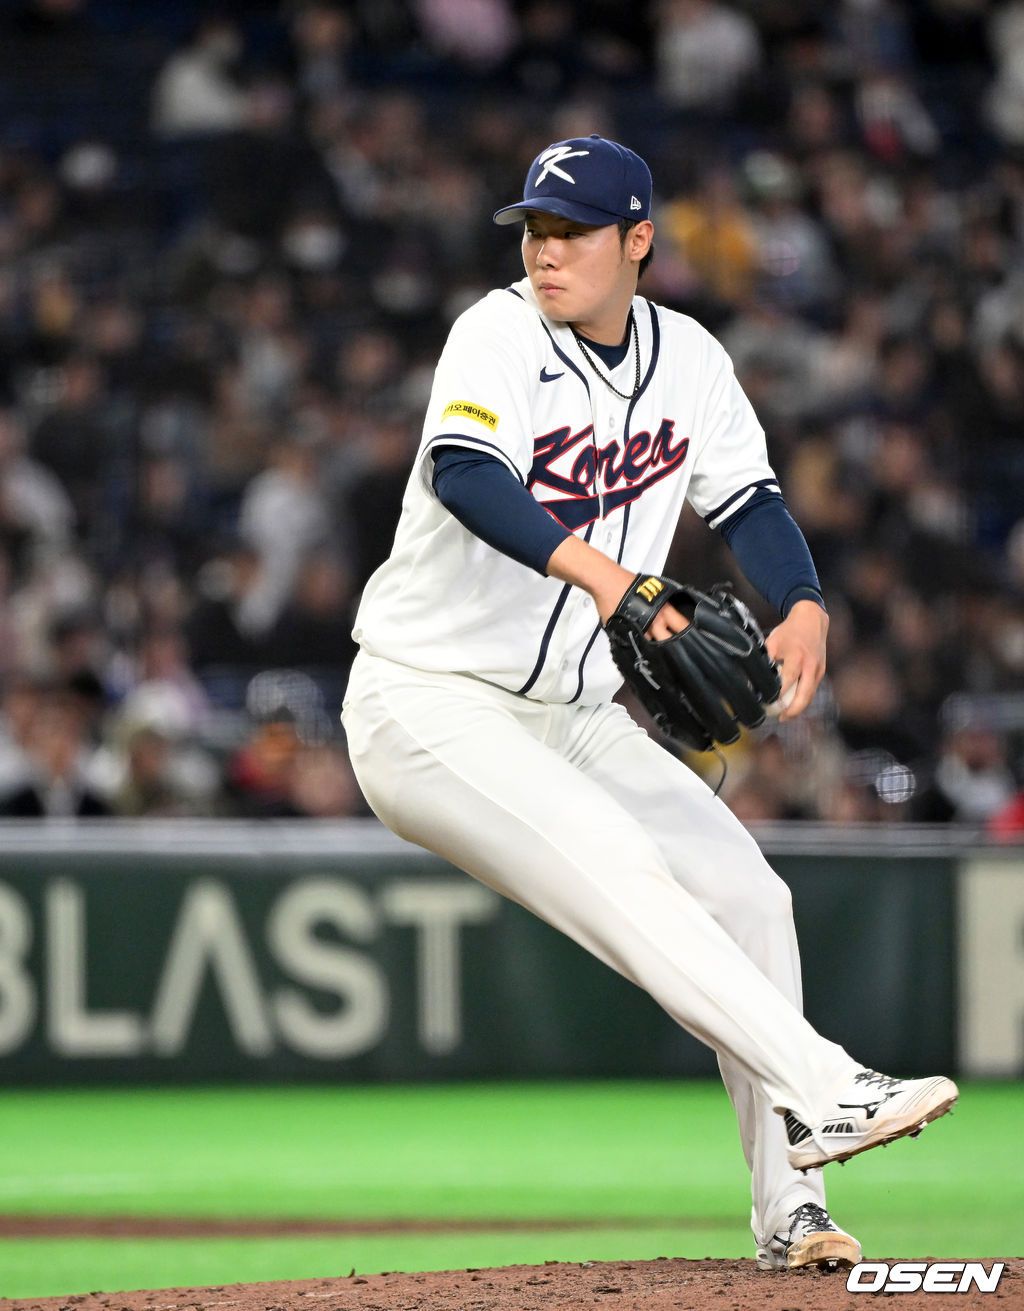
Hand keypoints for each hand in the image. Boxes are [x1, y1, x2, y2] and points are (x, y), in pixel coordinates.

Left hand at [764, 600, 827, 720]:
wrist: (812, 619)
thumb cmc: (789, 631)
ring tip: (786, 715)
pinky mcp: (822, 671)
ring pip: (810, 695)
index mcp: (797, 657)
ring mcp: (818, 669)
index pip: (788, 681)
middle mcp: (810, 665)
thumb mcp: (772, 642)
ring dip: (799, 707)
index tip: (768, 704)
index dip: (779, 695)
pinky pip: (812, 689)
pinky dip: (803, 698)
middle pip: (804, 694)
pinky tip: (794, 704)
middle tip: (781, 718)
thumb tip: (751, 678)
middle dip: (793, 709)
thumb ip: (764, 660)